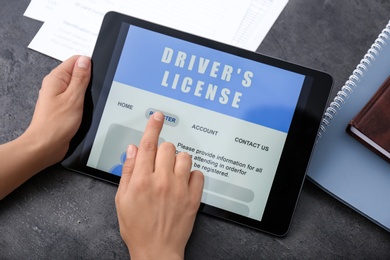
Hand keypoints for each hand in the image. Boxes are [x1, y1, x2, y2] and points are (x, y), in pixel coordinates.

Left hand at [24, 55, 90, 165]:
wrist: (46, 146)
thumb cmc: (56, 125)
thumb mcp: (74, 98)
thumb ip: (81, 78)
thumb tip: (85, 60)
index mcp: (56, 78)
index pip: (75, 60)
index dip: (88, 65)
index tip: (95, 77)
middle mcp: (56, 85)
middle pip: (77, 73)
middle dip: (89, 80)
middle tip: (91, 93)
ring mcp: (58, 96)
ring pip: (78, 86)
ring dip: (86, 93)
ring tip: (86, 103)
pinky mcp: (62, 107)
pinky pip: (75, 98)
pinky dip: (82, 101)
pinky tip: (84, 109)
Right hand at [115, 111, 203, 259]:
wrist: (156, 250)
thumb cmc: (137, 227)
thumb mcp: (122, 200)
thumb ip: (128, 171)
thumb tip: (132, 150)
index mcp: (142, 181)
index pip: (148, 145)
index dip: (153, 127)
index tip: (158, 116)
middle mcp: (162, 181)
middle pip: (168, 148)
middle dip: (162, 151)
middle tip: (159, 164)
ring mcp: (180, 189)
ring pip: (185, 157)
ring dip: (178, 161)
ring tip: (172, 174)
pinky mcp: (193, 197)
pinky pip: (198, 174)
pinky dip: (191, 175)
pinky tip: (183, 183)